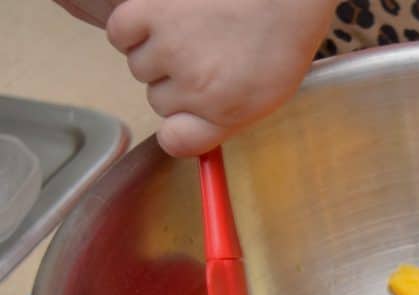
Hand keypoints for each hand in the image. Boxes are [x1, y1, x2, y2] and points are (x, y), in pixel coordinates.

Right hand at [103, 0, 335, 156]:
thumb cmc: (280, 33)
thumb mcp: (269, 92)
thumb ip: (224, 117)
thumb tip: (185, 128)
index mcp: (227, 111)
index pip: (177, 141)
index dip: (177, 129)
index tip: (183, 116)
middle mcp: (197, 88)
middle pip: (158, 100)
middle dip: (175, 81)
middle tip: (203, 53)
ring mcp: (171, 50)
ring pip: (139, 66)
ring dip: (156, 50)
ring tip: (188, 30)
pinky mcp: (150, 13)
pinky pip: (121, 34)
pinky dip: (132, 29)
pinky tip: (158, 18)